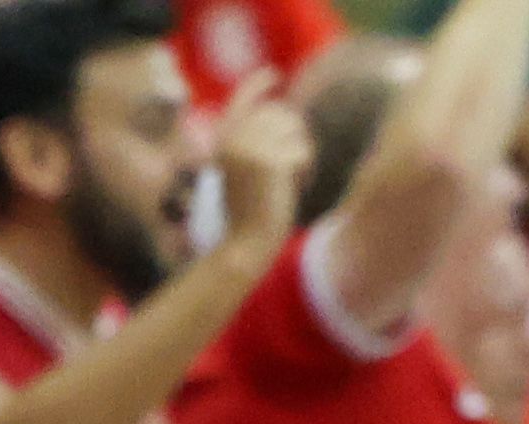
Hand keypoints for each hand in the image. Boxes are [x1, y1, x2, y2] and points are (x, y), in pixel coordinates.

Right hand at [209, 91, 310, 246]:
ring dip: (301, 154)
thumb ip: (258, 142)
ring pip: (295, 129)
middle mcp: (233, 136)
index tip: (274, 74)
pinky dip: (305, 170)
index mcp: (224, 138)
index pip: (241, 99)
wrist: (245, 244)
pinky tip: (293, 188)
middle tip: (292, 168)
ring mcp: (250, 146)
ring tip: (290, 180)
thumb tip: (287, 116)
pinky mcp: (270, 161)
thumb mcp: (248, 171)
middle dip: (295, 136)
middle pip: (280, 112)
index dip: (258, 84)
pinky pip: (303, 151)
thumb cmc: (251, 214)